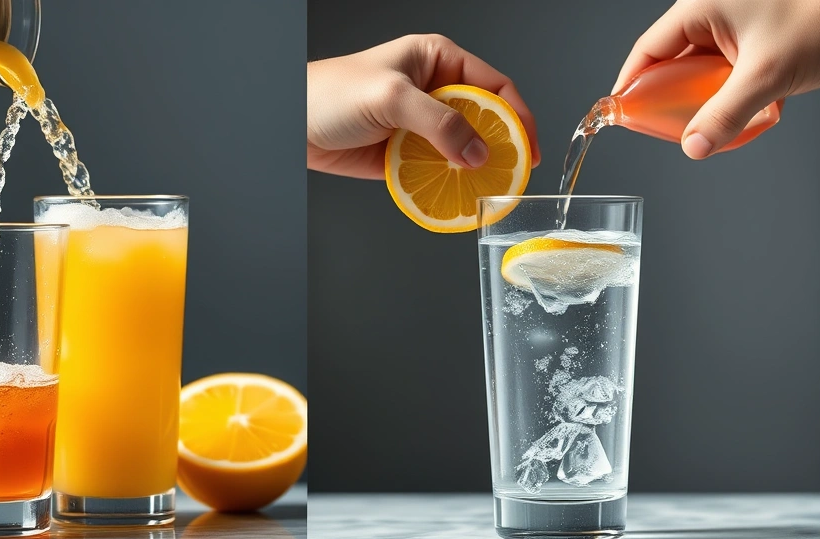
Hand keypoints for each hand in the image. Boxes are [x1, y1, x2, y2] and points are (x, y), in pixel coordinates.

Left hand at [307, 34, 539, 179]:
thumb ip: (439, 124)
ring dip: (473, 170)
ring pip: (460, 148)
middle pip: (482, 119)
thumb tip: (477, 153)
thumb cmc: (331, 93)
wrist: (291, 123)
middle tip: (514, 175)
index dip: (517, 116)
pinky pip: (435, 168)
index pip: (493, 86)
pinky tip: (458, 197)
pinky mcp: (403, 153)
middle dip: (499, 147)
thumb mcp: (393, 99)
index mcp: (436, 59)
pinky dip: (447, 183)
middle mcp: (432, 89)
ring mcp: (418, 123)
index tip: (528, 148)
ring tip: (491, 192)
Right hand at [613, 0, 819, 158]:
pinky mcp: (751, 38)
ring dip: (702, 99)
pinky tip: (735, 112)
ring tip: (708, 122)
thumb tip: (693, 147)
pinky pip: (722, 72)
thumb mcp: (766, 75)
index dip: (631, 83)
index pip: (648, 49)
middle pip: (670, 63)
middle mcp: (712, 12)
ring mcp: (733, 25)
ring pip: (697, 71)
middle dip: (669, 98)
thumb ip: (725, 114)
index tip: (621, 113)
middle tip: (667, 127)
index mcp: (702, 6)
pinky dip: (725, 94)